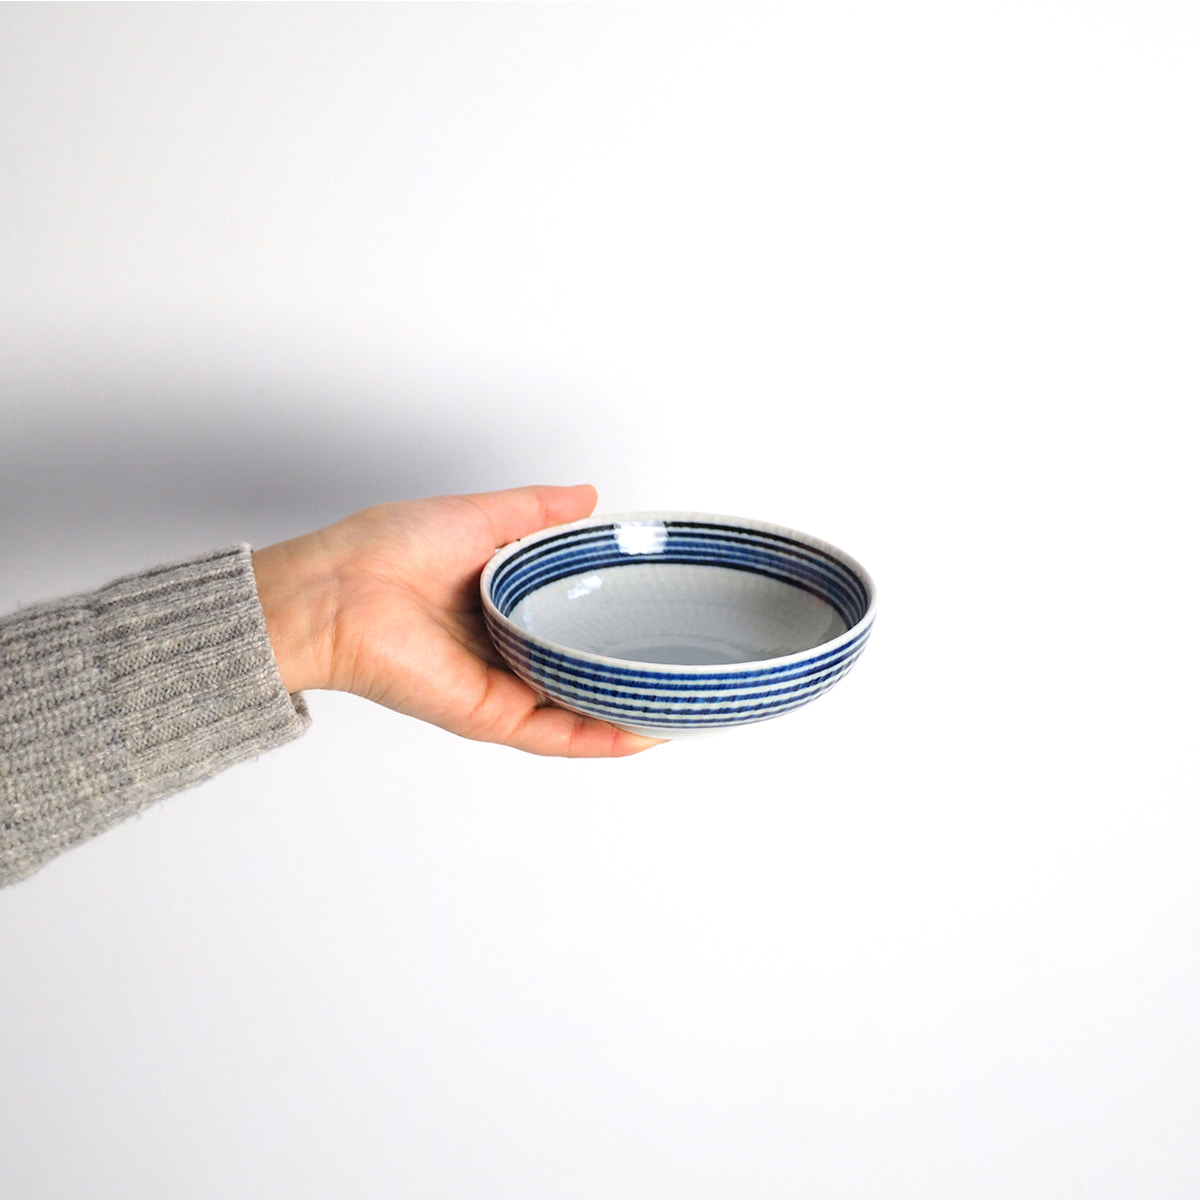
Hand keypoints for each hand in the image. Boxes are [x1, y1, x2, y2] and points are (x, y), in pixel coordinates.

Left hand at [251, 485, 661, 756]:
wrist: (334, 593)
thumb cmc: (384, 550)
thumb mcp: (480, 517)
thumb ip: (536, 512)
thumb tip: (589, 498)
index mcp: (497, 605)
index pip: (569, 619)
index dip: (614, 618)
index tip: (661, 609)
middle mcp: (502, 651)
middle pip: (579, 668)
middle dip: (629, 669)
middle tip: (688, 659)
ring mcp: (499, 687)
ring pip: (578, 709)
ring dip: (630, 710)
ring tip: (686, 703)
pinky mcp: (489, 715)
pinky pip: (556, 733)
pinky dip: (602, 738)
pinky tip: (646, 732)